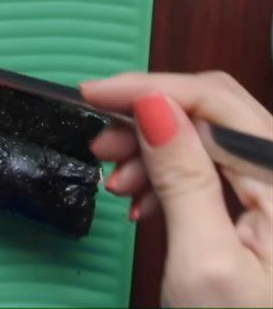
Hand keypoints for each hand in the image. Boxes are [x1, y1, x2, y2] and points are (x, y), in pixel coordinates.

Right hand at [81, 71, 272, 307]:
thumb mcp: (204, 264)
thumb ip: (182, 177)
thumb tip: (152, 106)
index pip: (214, 103)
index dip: (148, 88)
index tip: (96, 94)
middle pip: (212, 114)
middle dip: (147, 117)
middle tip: (99, 138)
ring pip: (208, 139)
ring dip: (153, 150)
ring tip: (116, 179)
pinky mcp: (265, 210)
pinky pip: (213, 169)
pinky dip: (170, 176)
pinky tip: (144, 200)